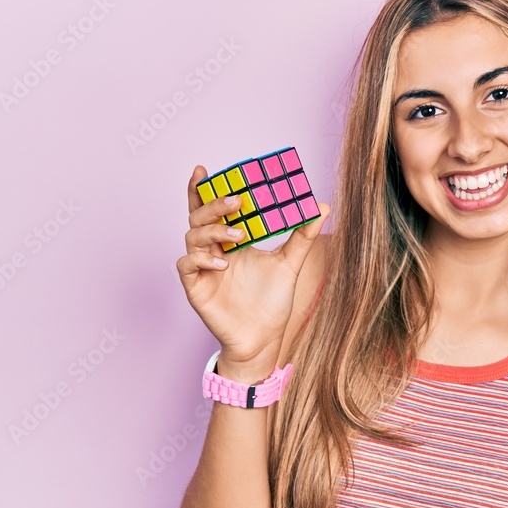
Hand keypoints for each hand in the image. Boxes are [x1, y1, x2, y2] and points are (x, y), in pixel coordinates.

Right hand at [176, 164, 329, 363]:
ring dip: (213, 230)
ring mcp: (202, 268)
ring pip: (192, 237)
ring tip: (238, 235)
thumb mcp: (290, 262)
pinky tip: (222, 263)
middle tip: (236, 200)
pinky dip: (201, 259)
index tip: (203, 169)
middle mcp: (213, 250)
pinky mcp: (196, 288)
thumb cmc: (272, 301)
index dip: (203, 189)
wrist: (264, 338)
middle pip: (199, 217)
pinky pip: (186, 265)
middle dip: (214, 204)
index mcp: (230, 239)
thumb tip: (321, 207)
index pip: (211, 209)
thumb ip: (302, 235)